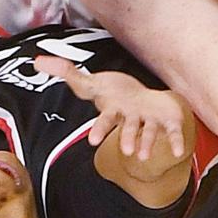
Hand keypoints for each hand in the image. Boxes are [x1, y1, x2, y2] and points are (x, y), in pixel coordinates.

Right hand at [34, 56, 188, 160]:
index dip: (100, 129)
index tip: (92, 141)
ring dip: (148, 143)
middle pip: (128, 128)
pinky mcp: (166, 121)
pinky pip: (172, 131)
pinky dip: (176, 141)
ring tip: (144, 157)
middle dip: (128, 138)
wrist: (142, 100)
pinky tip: (180, 152)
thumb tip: (37, 60)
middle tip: (127, 151)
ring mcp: (149, 120)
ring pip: (149, 132)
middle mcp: (131, 118)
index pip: (105, 120)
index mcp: (115, 110)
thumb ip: (66, 73)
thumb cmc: (114, 93)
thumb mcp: (91, 83)